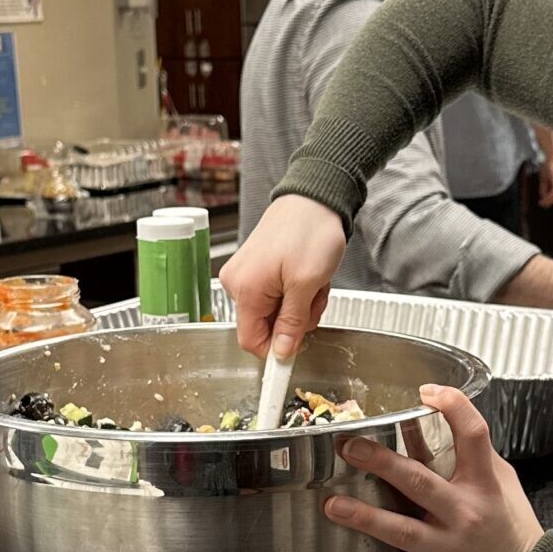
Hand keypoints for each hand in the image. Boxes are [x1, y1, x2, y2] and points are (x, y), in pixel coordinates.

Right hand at [219, 194, 345, 358]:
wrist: (314, 197)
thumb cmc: (310, 231)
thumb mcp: (307, 284)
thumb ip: (291, 323)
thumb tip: (281, 353)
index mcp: (245, 289)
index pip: (251, 341)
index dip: (276, 349)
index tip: (299, 347)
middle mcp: (237, 282)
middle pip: (265, 326)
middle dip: (296, 319)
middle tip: (314, 296)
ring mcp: (246, 274)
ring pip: (274, 311)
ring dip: (300, 304)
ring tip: (312, 280)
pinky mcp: (256, 267)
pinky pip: (276, 294)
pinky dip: (296, 290)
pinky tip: (306, 272)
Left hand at [324, 386, 543, 551]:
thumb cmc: (512, 528)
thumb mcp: (503, 483)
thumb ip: (473, 456)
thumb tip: (439, 421)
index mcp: (483, 485)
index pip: (473, 435)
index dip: (452, 406)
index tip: (427, 391)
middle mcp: (462, 515)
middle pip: (419, 482)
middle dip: (382, 463)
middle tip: (350, 447)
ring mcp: (444, 549)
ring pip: (400, 531)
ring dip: (364, 518)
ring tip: (332, 505)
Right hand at [537, 156, 552, 208]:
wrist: (550, 160)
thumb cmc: (547, 168)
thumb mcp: (544, 180)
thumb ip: (544, 188)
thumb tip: (542, 196)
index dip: (550, 201)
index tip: (543, 204)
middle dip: (549, 202)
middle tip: (543, 206)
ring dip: (548, 201)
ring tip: (542, 203)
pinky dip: (549, 196)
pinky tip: (544, 198)